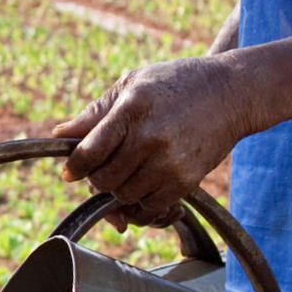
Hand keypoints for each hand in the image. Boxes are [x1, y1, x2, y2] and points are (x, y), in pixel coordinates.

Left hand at [56, 55, 252, 223]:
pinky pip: (150, 207)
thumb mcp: (133, 84)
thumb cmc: (176, 83)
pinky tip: (143, 184)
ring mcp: (169, 163)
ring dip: (119, 190)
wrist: (231, 93)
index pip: (89, 152)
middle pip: (104, 180)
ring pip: (124, 196)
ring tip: (127, 172)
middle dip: (96, 179)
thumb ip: (96, 112)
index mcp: (132, 109)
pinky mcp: (186, 181)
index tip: (71, 172)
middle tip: (102, 169)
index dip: (74, 167)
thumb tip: (60, 135)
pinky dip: (141, 203)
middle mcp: (150, 139)